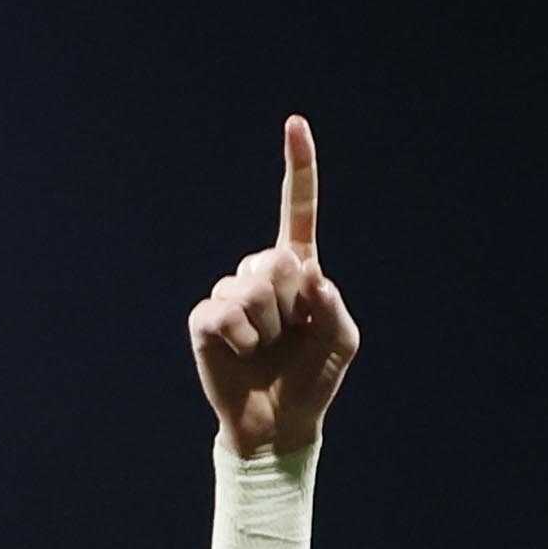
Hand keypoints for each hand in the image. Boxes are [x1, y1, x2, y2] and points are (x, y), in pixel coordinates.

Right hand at [188, 116, 359, 462]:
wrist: (277, 424)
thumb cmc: (312, 381)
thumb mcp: (342, 342)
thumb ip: (333, 305)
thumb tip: (308, 275)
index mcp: (298, 271)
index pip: (298, 211)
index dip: (298, 168)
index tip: (295, 123)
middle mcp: (260, 274)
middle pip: (275, 260)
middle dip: (287, 304)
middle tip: (287, 335)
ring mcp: (229, 294)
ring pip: (249, 289)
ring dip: (265, 328)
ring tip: (264, 350)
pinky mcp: (205, 319)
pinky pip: (225, 314)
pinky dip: (241, 340)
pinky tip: (242, 354)